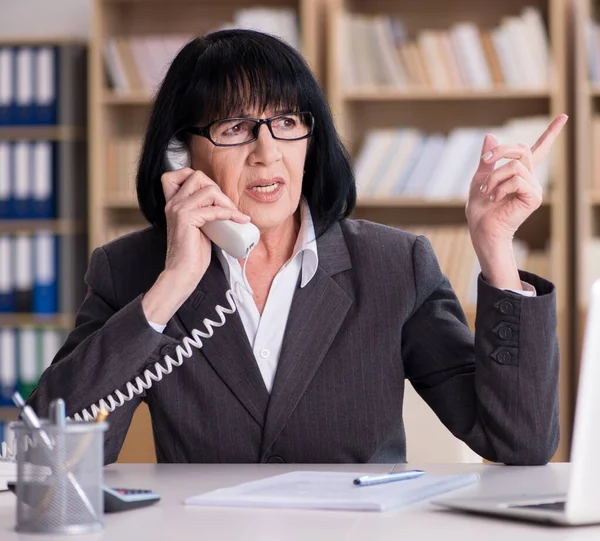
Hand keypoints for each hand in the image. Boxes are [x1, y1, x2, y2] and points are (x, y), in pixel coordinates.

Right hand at [142, 168, 249, 324]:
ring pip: (208, 190)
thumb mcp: (199, 226)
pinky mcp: (186, 218)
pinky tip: (241, 220)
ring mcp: (178, 209)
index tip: (213, 194)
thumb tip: (226, 205)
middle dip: (216, 188)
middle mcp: (173, 203)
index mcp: (173, 203)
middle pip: (197, 176)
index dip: (198, 178)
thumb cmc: (193, 254)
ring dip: (226, 201)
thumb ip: (204, 213)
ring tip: (235, 215)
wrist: (183, 272)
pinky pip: (214, 210)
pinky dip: (231, 214)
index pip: (179, 174)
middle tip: (227, 207)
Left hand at [465, 114, 567, 287]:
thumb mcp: (480, 177)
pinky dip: (500, 187)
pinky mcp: (534, 197)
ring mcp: (533, 187)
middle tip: (485, 160)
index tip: (564, 117)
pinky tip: (496, 198)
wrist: (481, 228)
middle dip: (499, 151)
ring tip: (486, 191)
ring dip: (494, 177)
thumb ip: (487, 158)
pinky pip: (517, 180)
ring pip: (514, 166)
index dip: (551, 133)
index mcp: (519, 172)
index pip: (538, 149)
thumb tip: (491, 135)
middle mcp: (530, 178)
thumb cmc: (480, 207)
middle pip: (521, 149)